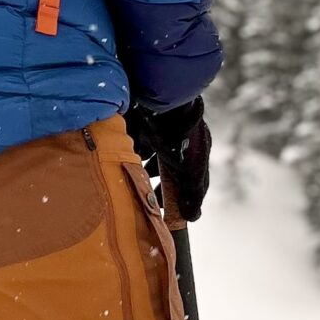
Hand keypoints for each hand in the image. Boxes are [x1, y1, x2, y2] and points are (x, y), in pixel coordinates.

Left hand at [126, 101, 210, 222]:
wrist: (165, 101)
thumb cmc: (184, 136)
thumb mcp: (192, 169)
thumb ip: (193, 193)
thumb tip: (194, 218)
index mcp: (195, 152)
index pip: (191, 180)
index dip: (183, 197)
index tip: (171, 213)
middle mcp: (179, 144)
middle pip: (170, 172)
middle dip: (161, 188)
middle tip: (150, 204)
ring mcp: (161, 135)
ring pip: (153, 160)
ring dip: (145, 173)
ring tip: (135, 188)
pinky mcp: (143, 127)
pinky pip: (136, 146)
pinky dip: (132, 157)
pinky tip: (124, 167)